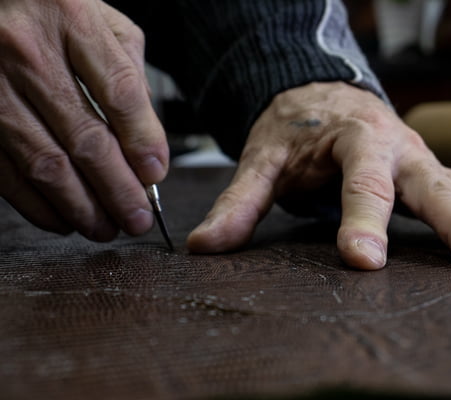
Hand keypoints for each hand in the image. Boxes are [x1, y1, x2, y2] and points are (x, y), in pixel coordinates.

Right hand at [0, 0, 168, 240]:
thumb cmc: (53, 8)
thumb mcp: (101, 19)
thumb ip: (128, 70)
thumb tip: (146, 139)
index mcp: (73, 19)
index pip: (121, 92)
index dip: (143, 141)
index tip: (156, 174)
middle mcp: (27, 50)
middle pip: (86, 138)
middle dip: (118, 189)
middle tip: (138, 219)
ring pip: (45, 162)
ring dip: (81, 206)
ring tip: (107, 228)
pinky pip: (6, 171)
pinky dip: (37, 204)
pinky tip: (63, 218)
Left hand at [187, 82, 450, 269]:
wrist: (322, 94)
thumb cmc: (296, 127)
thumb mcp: (264, 158)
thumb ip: (240, 202)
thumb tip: (204, 246)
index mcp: (354, 139)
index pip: (360, 185)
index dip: (362, 223)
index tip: (364, 262)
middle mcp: (397, 147)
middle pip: (433, 184)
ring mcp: (419, 158)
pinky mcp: (429, 170)